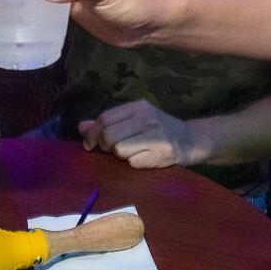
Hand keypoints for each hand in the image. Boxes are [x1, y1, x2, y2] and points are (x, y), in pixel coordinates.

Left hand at [79, 99, 198, 168]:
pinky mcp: (160, 154)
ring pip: (119, 149)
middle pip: (109, 135)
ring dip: (119, 155)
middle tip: (110, 149)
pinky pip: (132, 162)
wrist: (189, 139)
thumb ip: (108, 122)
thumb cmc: (157, 128)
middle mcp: (147, 119)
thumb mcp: (134, 119)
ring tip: (129, 152)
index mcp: (139, 107)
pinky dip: (132, 162)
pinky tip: (142, 158)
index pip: (105, 118)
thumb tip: (81, 127)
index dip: (92, 133)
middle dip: (104, 146)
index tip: (89, 144)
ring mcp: (155, 137)